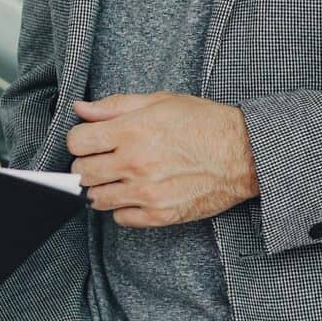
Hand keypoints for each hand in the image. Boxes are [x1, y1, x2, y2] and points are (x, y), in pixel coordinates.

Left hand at [66, 92, 255, 227]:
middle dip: (86, 164)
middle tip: (102, 159)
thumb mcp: (160, 101)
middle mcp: (135, 164)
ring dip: (102, 188)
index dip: (81, 139)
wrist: (244, 154)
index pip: (77, 142)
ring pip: (97, 199)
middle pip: (81, 173)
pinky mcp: (160, 215)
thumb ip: (115, 106)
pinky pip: (121, 219)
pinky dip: (122, 208)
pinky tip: (135, 193)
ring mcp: (146, 193)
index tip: (91, 140)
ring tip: (119, 177)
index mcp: (131, 132)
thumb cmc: (204, 123)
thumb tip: (80, 109)